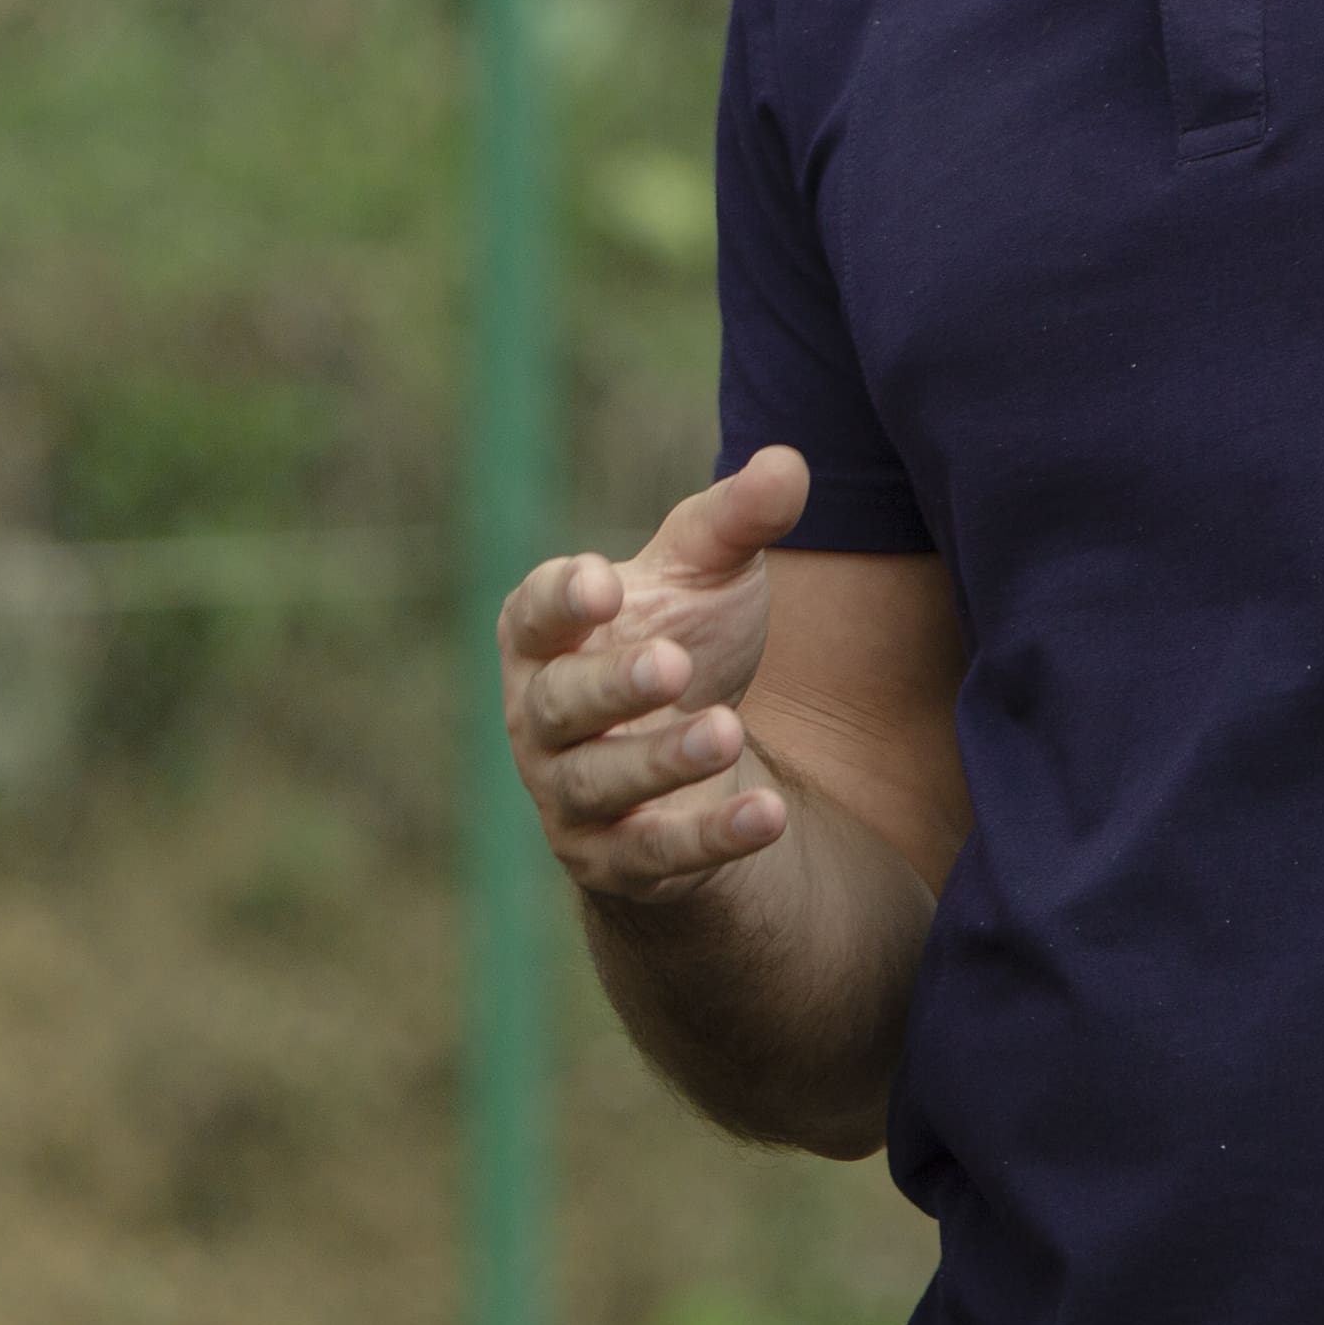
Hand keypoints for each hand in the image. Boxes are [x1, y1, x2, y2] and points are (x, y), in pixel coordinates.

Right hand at [499, 448, 808, 904]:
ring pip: (599, 784)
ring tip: (727, 731)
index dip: (561, 602)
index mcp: (544, 637)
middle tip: (672, 664)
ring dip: (660, 761)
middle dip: (613, 686)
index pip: (533, 615)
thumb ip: (737, 521)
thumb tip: (789, 463)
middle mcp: (540, 717)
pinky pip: (655, 854)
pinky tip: (769, 816)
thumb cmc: (680, 638)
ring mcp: (572, 795)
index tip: (603, 584)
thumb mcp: (708, 577)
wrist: (688, 763)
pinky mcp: (619, 860)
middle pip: (559, 704)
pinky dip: (709, 837)